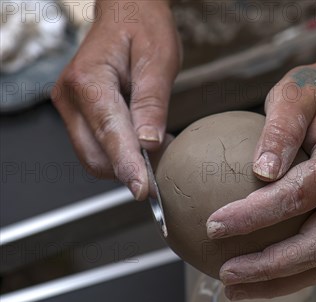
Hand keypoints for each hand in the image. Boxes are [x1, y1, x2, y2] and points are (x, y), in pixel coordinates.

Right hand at [53, 0, 180, 199]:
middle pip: (96, 155)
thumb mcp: (159, 60)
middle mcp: (71, 97)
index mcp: (90, 80)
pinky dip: (119, 154)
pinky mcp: (77, 114)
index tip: (143, 190)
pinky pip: (95, 147)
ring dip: (124, 163)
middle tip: (164, 163)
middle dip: (129, 168)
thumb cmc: (143, 27)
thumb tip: (149, 143)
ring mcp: (70, 107)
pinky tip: (142, 141)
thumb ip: (152, 103)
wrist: (126, 12)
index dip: (128, 165)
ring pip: (94, 157)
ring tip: (156, 146)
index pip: (110, 134)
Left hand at [206, 55, 315, 299]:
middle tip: (225, 273)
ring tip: (234, 288)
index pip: (298, 196)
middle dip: (269, 266)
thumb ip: (281, 127)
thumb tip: (260, 171)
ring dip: (278, 282)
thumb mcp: (297, 93)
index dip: (256, 216)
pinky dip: (289, 275)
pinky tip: (256, 278)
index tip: (213, 225)